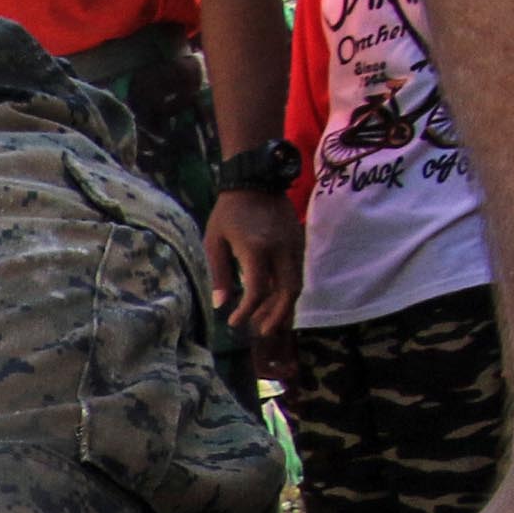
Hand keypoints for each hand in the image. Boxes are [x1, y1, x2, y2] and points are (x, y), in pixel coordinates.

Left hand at [205, 189, 302, 334]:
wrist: (256, 181)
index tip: (234, 322)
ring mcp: (294, 246)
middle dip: (276, 316)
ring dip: (283, 306)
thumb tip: (221, 304)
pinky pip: (297, 272)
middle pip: (288, 292)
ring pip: (296, 284)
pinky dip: (287, 290)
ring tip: (266, 321)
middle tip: (261, 332)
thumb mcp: (214, 241)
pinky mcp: (299, 242)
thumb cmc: (229, 212)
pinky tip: (274, 300)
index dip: (247, 311)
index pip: (258, 290)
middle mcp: (280, 249)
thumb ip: (219, 274)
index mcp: (256, 249)